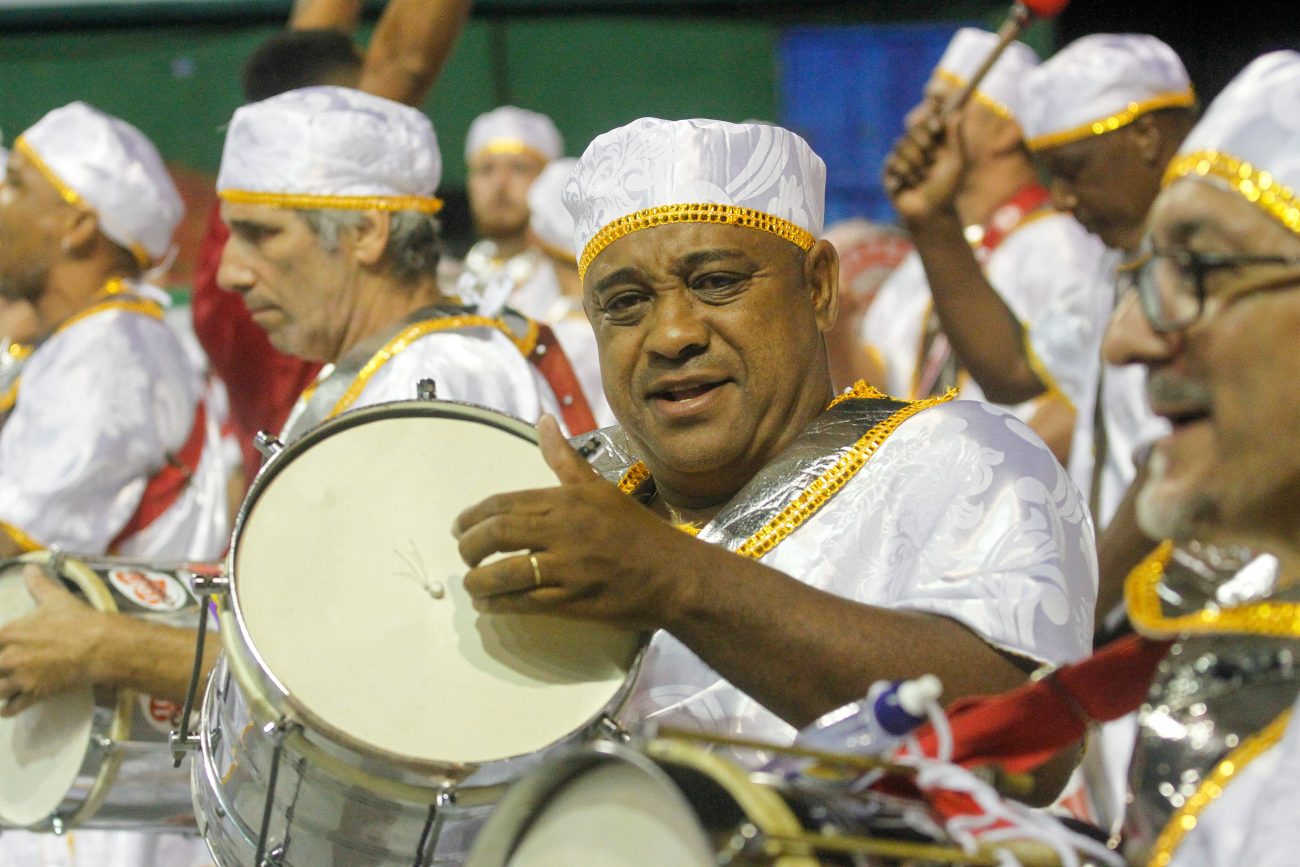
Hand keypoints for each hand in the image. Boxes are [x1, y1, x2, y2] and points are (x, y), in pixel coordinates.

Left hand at [0, 565, 105, 716]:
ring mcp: (20, 678)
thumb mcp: (56, 598)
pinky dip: (6, 708)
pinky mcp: (34, 694)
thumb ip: (38, 584)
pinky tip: (6, 705)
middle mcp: (8, 658)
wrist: (102, 646)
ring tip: (3, 683)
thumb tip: (29, 567)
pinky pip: (10, 708)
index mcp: (8, 634)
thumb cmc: (78, 621)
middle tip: (3, 664)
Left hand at [453, 415, 704, 629]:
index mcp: (567, 500)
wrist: (674, 575)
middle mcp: (564, 529)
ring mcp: (568, 567)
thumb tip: (543, 420)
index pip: (504, 503)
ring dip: (477, 581)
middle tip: (463, 555)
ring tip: (471, 585)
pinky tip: (489, 605)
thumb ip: (564, 458)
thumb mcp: (600, 488)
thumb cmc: (636, 530)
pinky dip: (499, 604)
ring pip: (505, 572)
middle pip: (497, 534)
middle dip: (468, 546)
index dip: (472, 516)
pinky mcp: (572, 600)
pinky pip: (524, 602)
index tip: (459, 527)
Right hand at [883, 108, 966, 224]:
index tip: (937, 128)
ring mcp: (901, 156)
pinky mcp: (889, 170)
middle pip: (912, 128)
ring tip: (922, 179)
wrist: (932, 212)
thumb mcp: (957, 162)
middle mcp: (916, 145)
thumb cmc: (948, 189)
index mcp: (933, 140)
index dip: (930, 121)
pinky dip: (904, 173)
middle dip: (923, 143)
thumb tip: (958, 113)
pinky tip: (910, 184)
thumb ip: (957, 138)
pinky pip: (892, 161)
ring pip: (901, 145)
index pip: (927, 120)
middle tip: (932, 159)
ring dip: (916, 164)